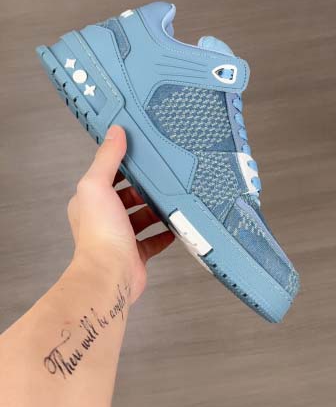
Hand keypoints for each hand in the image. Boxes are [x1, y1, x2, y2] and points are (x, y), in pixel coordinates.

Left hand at [67, 125, 174, 301]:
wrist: (110, 274)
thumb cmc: (100, 233)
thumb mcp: (98, 185)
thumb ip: (108, 158)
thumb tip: (115, 133)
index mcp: (90, 201)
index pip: (107, 176)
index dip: (123, 165)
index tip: (140, 155)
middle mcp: (103, 219)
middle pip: (126, 197)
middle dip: (142, 189)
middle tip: (160, 178)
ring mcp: (120, 237)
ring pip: (140, 218)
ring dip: (154, 210)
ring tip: (170, 201)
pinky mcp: (135, 254)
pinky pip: (152, 241)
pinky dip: (163, 234)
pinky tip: (174, 228)